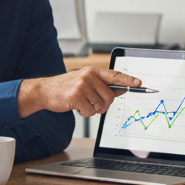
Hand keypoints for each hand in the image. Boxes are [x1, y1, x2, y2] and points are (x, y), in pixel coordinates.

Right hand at [17, 66, 141, 117]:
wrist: (45, 91)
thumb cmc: (67, 87)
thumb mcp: (85, 82)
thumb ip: (102, 85)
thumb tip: (121, 90)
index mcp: (93, 71)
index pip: (115, 75)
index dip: (128, 80)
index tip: (139, 84)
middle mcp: (88, 76)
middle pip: (109, 96)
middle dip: (104, 104)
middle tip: (94, 104)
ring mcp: (82, 85)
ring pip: (100, 105)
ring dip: (93, 109)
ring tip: (82, 103)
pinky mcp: (76, 96)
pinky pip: (90, 112)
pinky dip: (84, 113)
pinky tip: (76, 106)